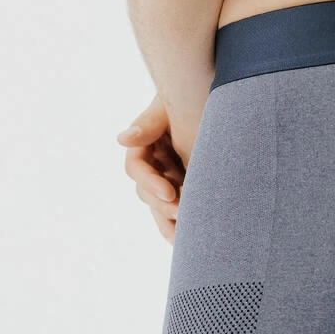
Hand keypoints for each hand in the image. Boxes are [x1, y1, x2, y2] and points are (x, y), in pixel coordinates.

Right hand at [117, 94, 186, 244]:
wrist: (211, 97)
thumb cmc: (188, 93)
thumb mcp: (167, 106)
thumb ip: (148, 126)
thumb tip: (123, 139)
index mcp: (143, 145)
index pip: (137, 170)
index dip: (151, 183)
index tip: (171, 192)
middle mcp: (153, 164)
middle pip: (147, 193)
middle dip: (163, 206)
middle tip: (183, 214)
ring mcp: (168, 177)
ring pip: (161, 206)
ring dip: (171, 222)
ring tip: (184, 238)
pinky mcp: (185, 187)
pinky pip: (178, 210)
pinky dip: (182, 224)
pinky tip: (189, 239)